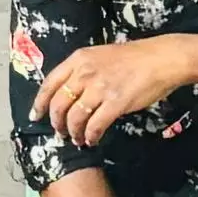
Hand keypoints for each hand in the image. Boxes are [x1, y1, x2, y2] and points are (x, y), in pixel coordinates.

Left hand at [36, 37, 193, 144]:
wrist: (161, 58)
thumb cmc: (133, 58)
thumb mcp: (99, 56)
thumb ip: (82, 71)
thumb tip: (69, 94)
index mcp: (78, 59)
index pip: (49, 83)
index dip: (40, 103)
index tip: (35, 116)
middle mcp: (84, 73)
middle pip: (59, 104)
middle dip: (56, 122)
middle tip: (60, 133)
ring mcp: (100, 88)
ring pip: (75, 117)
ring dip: (73, 132)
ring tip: (77, 139)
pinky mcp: (116, 103)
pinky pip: (95, 125)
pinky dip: (91, 136)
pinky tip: (92, 140)